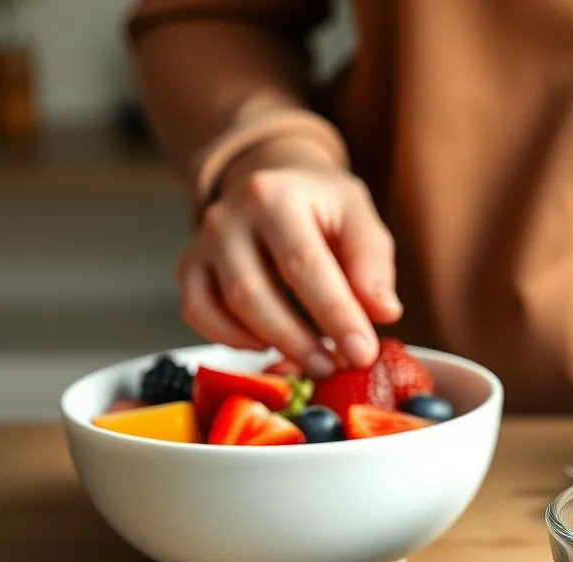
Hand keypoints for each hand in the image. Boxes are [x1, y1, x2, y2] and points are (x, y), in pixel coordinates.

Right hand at [175, 136, 400, 379]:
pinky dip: (231, 339)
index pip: (304, 264)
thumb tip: (384, 312)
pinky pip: (197, 313)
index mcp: (275, 196)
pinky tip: (267, 344)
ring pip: (224, 308)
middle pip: (254, 293)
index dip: (334, 315)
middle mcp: (228, 216)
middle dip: (299, 341)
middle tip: (335, 369)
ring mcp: (202, 243)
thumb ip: (372, 264)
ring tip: (314, 362)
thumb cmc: (323, 207)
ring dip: (271, 344)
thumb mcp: (359, 219)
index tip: (362, 354)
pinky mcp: (188, 267)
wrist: (276, 180)